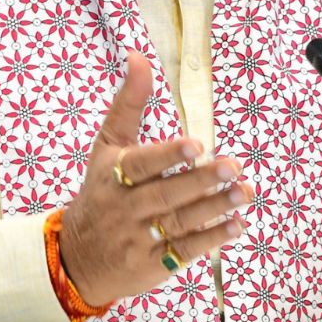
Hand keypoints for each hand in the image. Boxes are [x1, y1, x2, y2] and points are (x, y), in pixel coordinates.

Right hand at [59, 51, 250, 304]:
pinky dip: (212, 238)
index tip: (197, 144)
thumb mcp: (107, 146)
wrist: (77, 257)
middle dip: (201, 181)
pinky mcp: (151, 265)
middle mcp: (123, 208)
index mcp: (112, 175)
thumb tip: (138, 56)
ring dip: (215, 208)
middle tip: (234, 166)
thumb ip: (128, 103)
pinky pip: (184, 252)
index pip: (141, 165)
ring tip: (244, 192)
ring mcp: (137, 239)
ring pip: (179, 223)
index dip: (168, 155)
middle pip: (164, 195)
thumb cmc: (100, 191)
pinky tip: (237, 224)